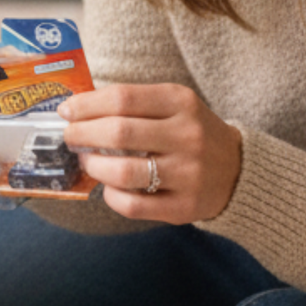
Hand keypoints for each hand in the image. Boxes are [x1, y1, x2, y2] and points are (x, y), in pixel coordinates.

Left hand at [56, 83, 241, 223]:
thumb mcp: (172, 105)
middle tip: (70, 136)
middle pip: (118, 133)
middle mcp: (188, 135)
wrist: (238, 170)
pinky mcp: (185, 206)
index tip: (66, 111)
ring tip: (87, 160)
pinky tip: (108, 187)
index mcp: (182, 102)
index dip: (86, 105)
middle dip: (82, 134)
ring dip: (93, 166)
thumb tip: (75, 109)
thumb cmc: (189, 133)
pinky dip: (111, 196)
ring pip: (122, 172)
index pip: (123, 98)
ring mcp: (189, 173)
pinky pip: (133, 205)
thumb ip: (131, 104)